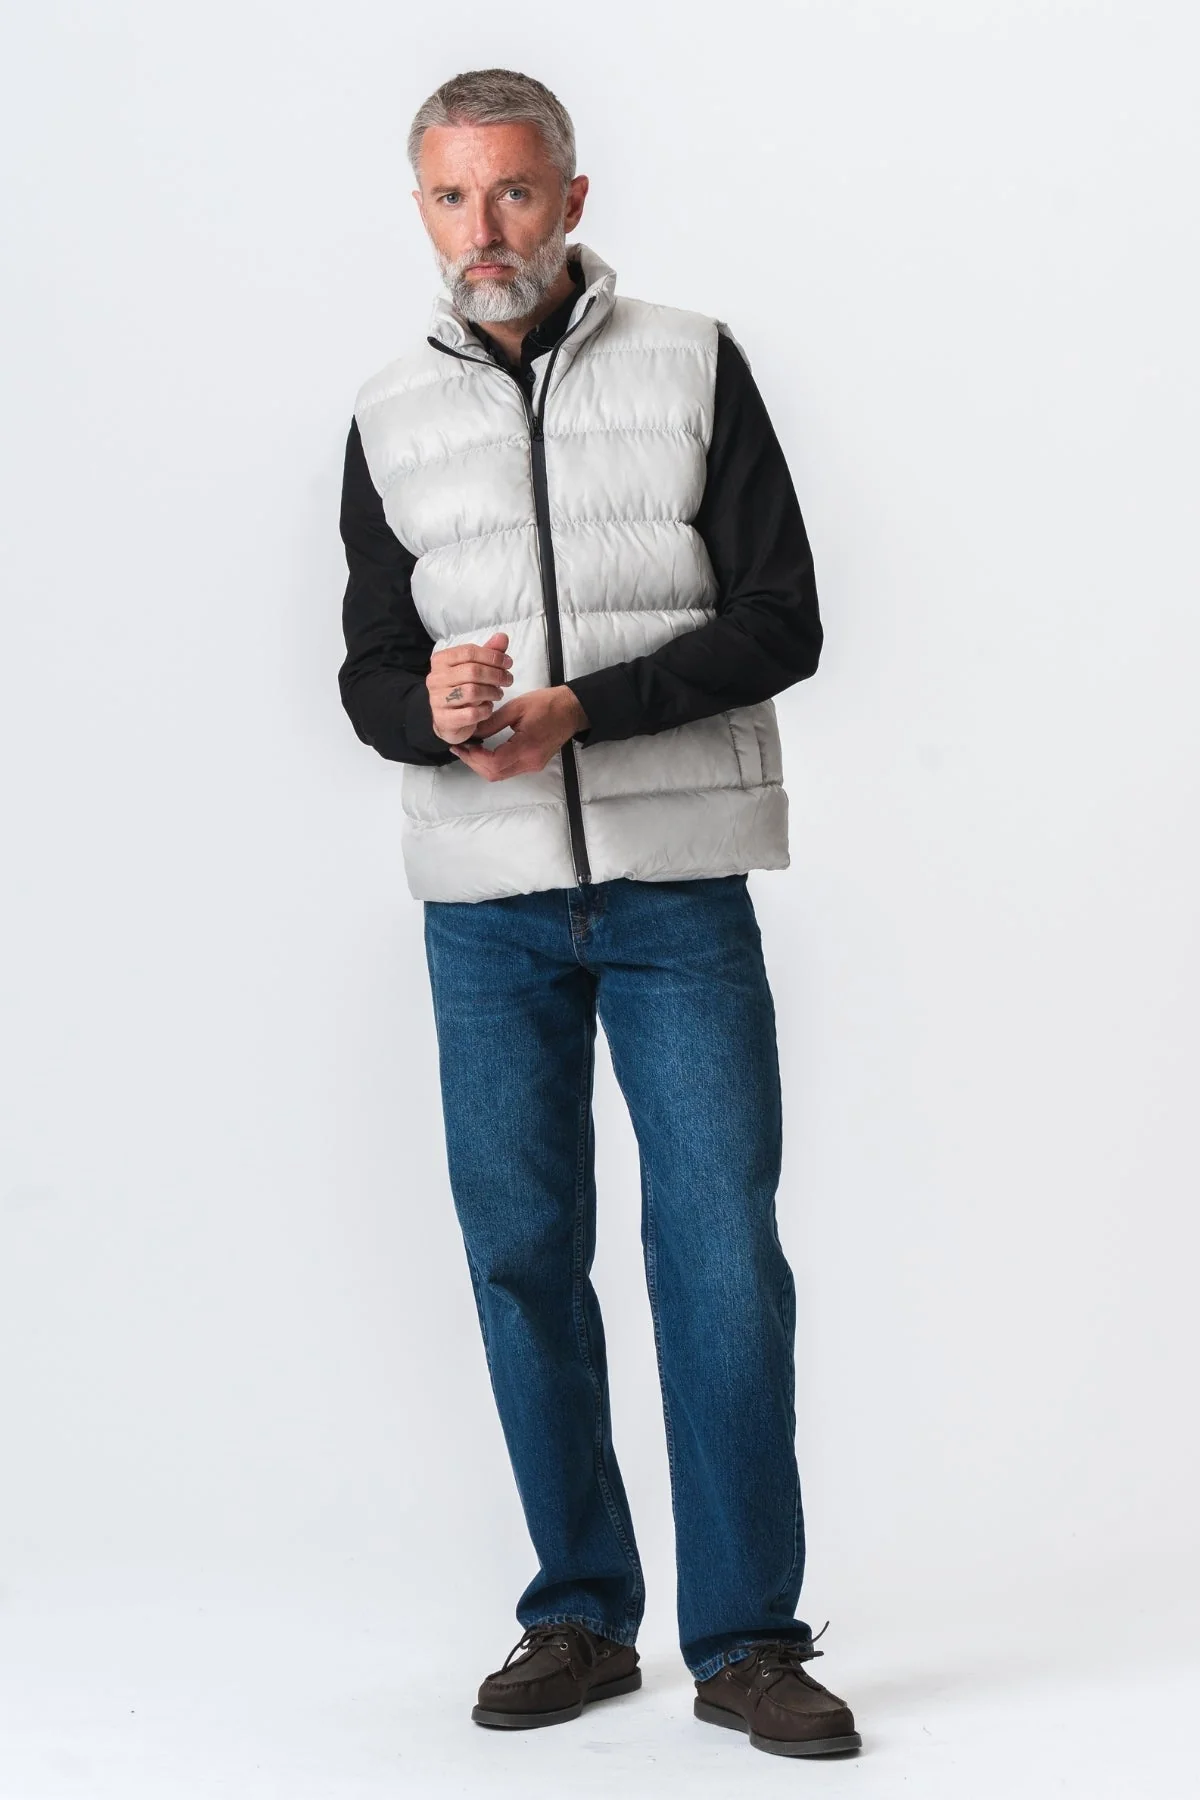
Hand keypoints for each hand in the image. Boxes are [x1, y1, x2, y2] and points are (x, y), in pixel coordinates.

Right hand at [427, 632, 513, 743]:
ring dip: (491, 692)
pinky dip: (485, 710)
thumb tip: (503, 636)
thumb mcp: (475, 668)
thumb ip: (488, 652)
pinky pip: (471, 713)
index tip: (508, 663)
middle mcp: (435, 678)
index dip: (493, 656)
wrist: (448, 720)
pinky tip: (488, 708)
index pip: (469, 652)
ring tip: (498, 694)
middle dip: (496, 675)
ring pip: (472, 692)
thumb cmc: (462, 689)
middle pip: (472, 671)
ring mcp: (437, 700)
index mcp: (441, 660)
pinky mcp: (444, 719)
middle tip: (508, 680)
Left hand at [449, 685, 588, 780]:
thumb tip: (471, 732)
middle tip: (460, 749)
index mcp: (527, 746)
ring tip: (469, 749)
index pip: (494, 763)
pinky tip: (484, 751)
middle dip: (473, 763)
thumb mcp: (516, 708)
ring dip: (481, 765)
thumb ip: (492, 723)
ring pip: (500, 775)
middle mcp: (530, 761)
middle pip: (494, 774)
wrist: (572, 710)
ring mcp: (533, 765)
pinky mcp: (534, 764)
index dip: (473, 757)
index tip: (461, 746)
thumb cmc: (547, 704)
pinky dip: (492, 764)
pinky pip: (508, 770)